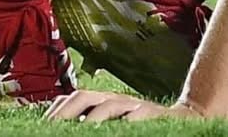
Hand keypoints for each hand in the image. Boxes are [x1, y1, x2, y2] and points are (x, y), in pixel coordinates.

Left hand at [44, 90, 201, 121]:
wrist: (186, 119)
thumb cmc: (141, 126)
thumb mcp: (114, 123)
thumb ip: (92, 120)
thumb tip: (62, 126)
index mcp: (102, 101)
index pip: (72, 98)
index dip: (55, 110)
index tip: (40, 125)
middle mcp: (115, 99)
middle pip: (83, 96)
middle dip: (64, 112)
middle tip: (50, 128)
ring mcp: (134, 106)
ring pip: (107, 106)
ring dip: (91, 119)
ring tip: (80, 130)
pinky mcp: (152, 115)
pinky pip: (135, 118)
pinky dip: (124, 123)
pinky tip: (118, 129)